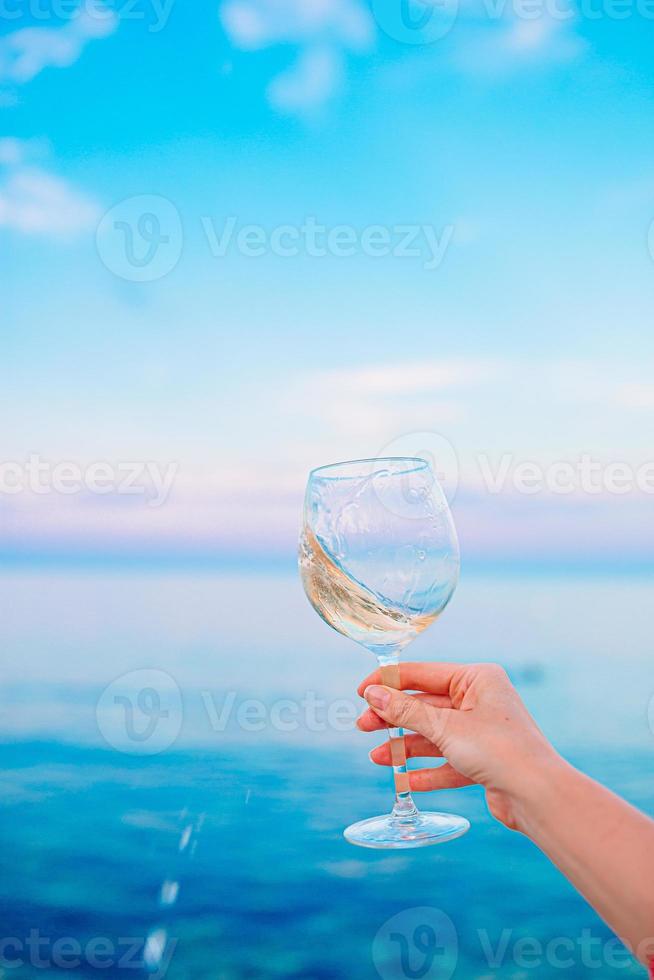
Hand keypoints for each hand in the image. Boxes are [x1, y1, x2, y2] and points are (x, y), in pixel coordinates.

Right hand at [357, 662, 560, 831]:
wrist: (538, 796)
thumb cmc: (499, 751)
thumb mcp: (445, 728)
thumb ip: (406, 711)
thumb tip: (373, 693)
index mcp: (477, 679)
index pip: (423, 674)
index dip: (389, 682)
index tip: (361, 691)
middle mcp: (480, 701)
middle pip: (426, 705)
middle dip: (393, 717)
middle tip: (363, 726)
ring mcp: (482, 731)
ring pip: (434, 735)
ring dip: (405, 746)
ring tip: (377, 757)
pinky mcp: (484, 761)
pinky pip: (448, 761)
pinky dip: (426, 769)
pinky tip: (404, 778)